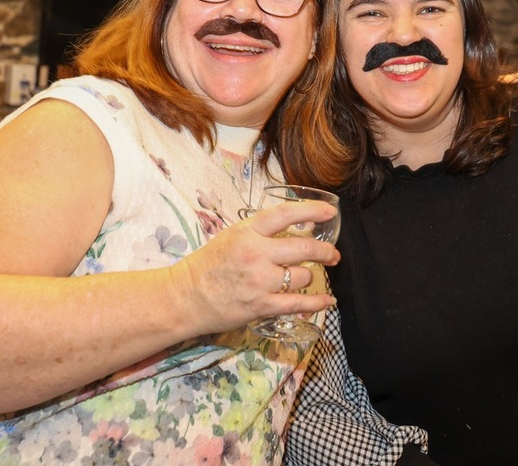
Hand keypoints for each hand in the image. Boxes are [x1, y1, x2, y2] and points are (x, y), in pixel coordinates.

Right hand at [171, 198, 340, 336]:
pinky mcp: (261, 306)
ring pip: (303, 276)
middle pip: (304, 248)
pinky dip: (317, 303)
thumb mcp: (233, 235)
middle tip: (332, 253)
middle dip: (325, 251)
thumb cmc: (209, 264)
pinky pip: (298, 303)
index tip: (330, 212)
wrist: (185, 296)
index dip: (312, 210)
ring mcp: (260, 281)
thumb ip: (262, 231)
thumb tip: (299, 227)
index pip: (287, 214)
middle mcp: (256, 253)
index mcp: (248, 231)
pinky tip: (327, 300)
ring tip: (306, 277)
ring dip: (310, 276)